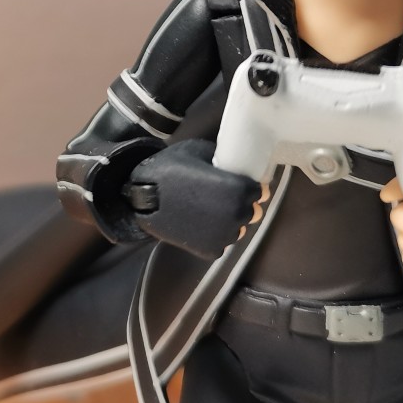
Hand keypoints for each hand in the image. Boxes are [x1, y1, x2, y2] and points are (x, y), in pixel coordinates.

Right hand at [129, 139, 266, 258]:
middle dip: (241, 203)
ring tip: (208, 209)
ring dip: (229, 219)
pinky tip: (199, 222)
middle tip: (222, 195)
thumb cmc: (170, 169)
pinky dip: (214, 234)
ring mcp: (224, 236)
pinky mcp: (211, 251)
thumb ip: (221, 160)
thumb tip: (230, 163)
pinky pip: (221, 241)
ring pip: (238, 227)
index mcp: (238, 190)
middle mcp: (237, 215)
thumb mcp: (199, 152)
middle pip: (251, 210)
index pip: (260, 191)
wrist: (142, 197)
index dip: (251, 186)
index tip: (241, 182)